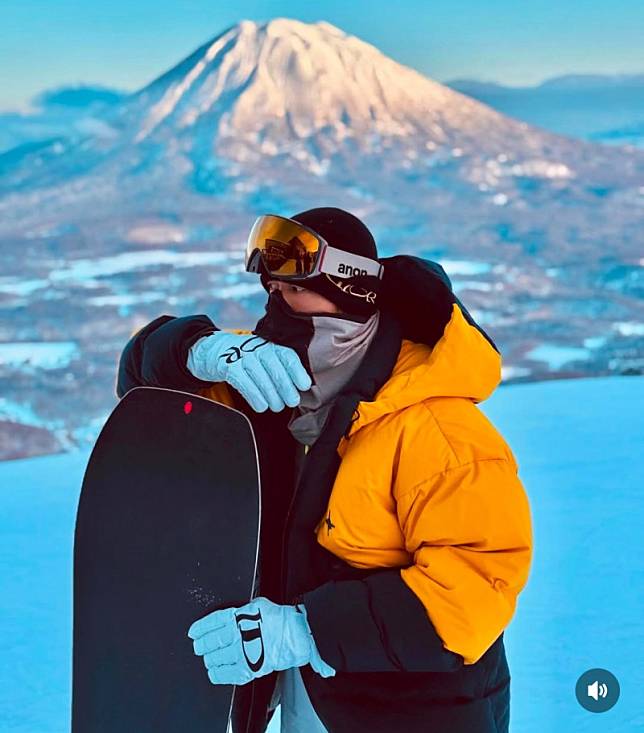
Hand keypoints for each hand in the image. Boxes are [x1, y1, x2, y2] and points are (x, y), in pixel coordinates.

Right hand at [186, 332, 311, 412]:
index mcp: (270, 345)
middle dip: (286, 387)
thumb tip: (301, 389)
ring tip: (277, 407)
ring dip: (271, 395)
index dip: (297, 371)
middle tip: (292, 401)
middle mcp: (257, 348)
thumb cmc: (247, 359)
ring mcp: (242, 356)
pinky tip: (261, 407)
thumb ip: (280, 368)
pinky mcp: (228, 366)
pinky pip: (243, 382)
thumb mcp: (264, 357)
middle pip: (275, 367)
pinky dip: (254, 396)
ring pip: (260, 377)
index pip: (287, 355)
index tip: (305, 386)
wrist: (214, 350)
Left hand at [187, 597, 335, 685]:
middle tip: (198, 647)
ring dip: (209, 658)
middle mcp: (237, 633)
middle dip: (202, 645)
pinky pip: (227, 673)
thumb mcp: (260, 605)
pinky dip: (218, 674)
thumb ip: (246, 610)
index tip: (193, 632)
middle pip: (211, 641)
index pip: (212, 622)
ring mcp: (241, 651)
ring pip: (216, 657)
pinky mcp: (249, 667)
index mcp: (239, 616)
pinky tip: (214, 672)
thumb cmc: (283, 618)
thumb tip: (239, 613)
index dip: (201, 628)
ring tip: (206, 658)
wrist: (298, 634)